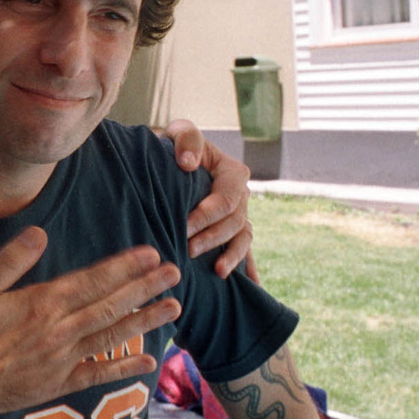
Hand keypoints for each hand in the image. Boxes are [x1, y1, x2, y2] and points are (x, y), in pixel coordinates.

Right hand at [0, 228, 181, 417]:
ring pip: (112, 336)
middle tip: (175, 273)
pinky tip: (148, 361)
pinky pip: (98, 374)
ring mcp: (62, 360)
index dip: (124, 267)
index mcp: (41, 305)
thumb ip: (9, 261)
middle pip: (110, 306)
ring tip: (174, 308)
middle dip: (145, 288)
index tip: (151, 254)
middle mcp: (60, 332)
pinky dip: (124, 367)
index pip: (93, 281)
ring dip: (144, 321)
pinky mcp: (58, 383)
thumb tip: (40, 233)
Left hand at [163, 119, 257, 281]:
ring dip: (231, 256)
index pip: (226, 198)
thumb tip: (188, 164)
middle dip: (213, 237)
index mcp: (232, 172)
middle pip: (234, 221)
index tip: (184, 226)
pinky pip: (245, 250)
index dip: (207, 214)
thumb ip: (186, 139)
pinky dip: (247, 267)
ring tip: (217, 271)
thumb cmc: (173, 145)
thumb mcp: (178, 131)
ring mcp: (239, 215)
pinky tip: (251, 287)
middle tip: (188, 249)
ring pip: (242, 238)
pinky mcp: (231, 230)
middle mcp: (241, 195)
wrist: (167, 160)